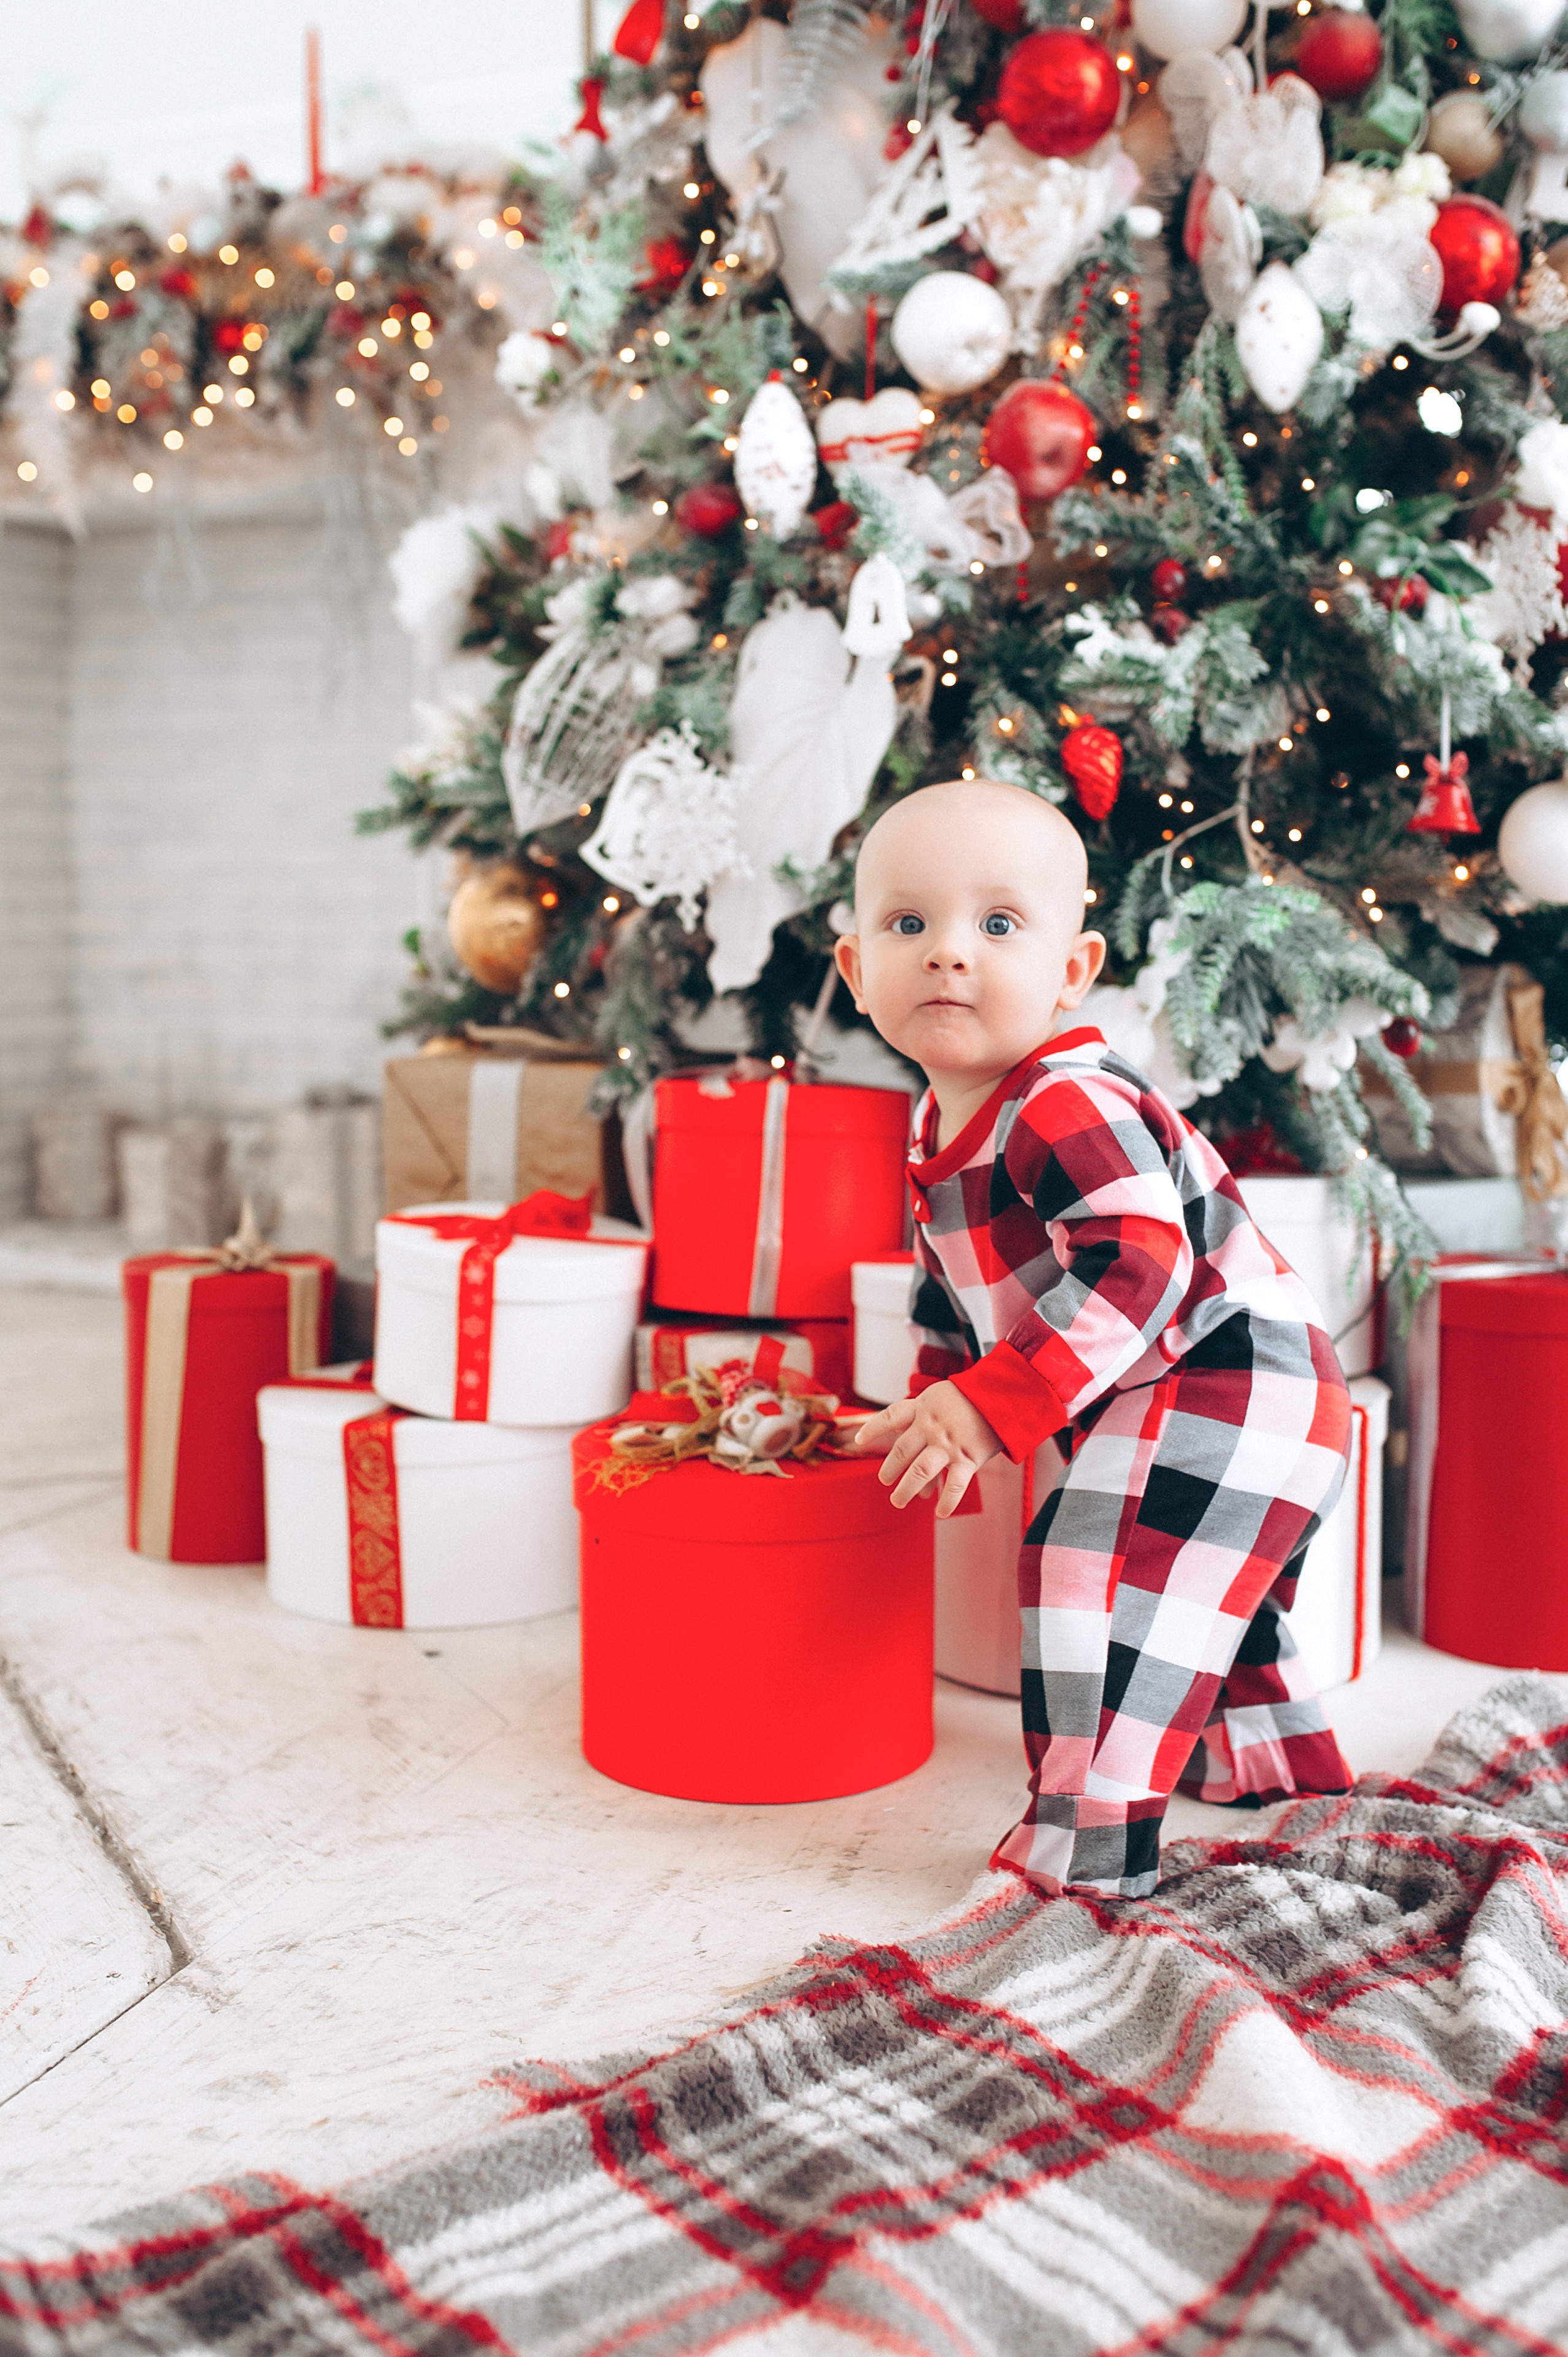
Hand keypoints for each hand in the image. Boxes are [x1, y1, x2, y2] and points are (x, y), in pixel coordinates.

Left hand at [852, 1381, 1002, 1516]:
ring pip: (919, 1471)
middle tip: (884, 1480)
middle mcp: (931, 1427)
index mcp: (922, 1408)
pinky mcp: (968, 1458)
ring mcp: (948, 1444)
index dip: (873, 1429)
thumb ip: (922, 1417)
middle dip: (889, 1469)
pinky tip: (939, 1512)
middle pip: (901, 1451)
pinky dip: (947, 1501)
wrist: (1002, 1394)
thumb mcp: (939, 1396)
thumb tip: (910, 1447)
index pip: (890, 1417)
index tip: (858, 1441)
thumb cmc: (971, 1396)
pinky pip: (954, 1485)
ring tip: (898, 1501)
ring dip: (906, 1489)